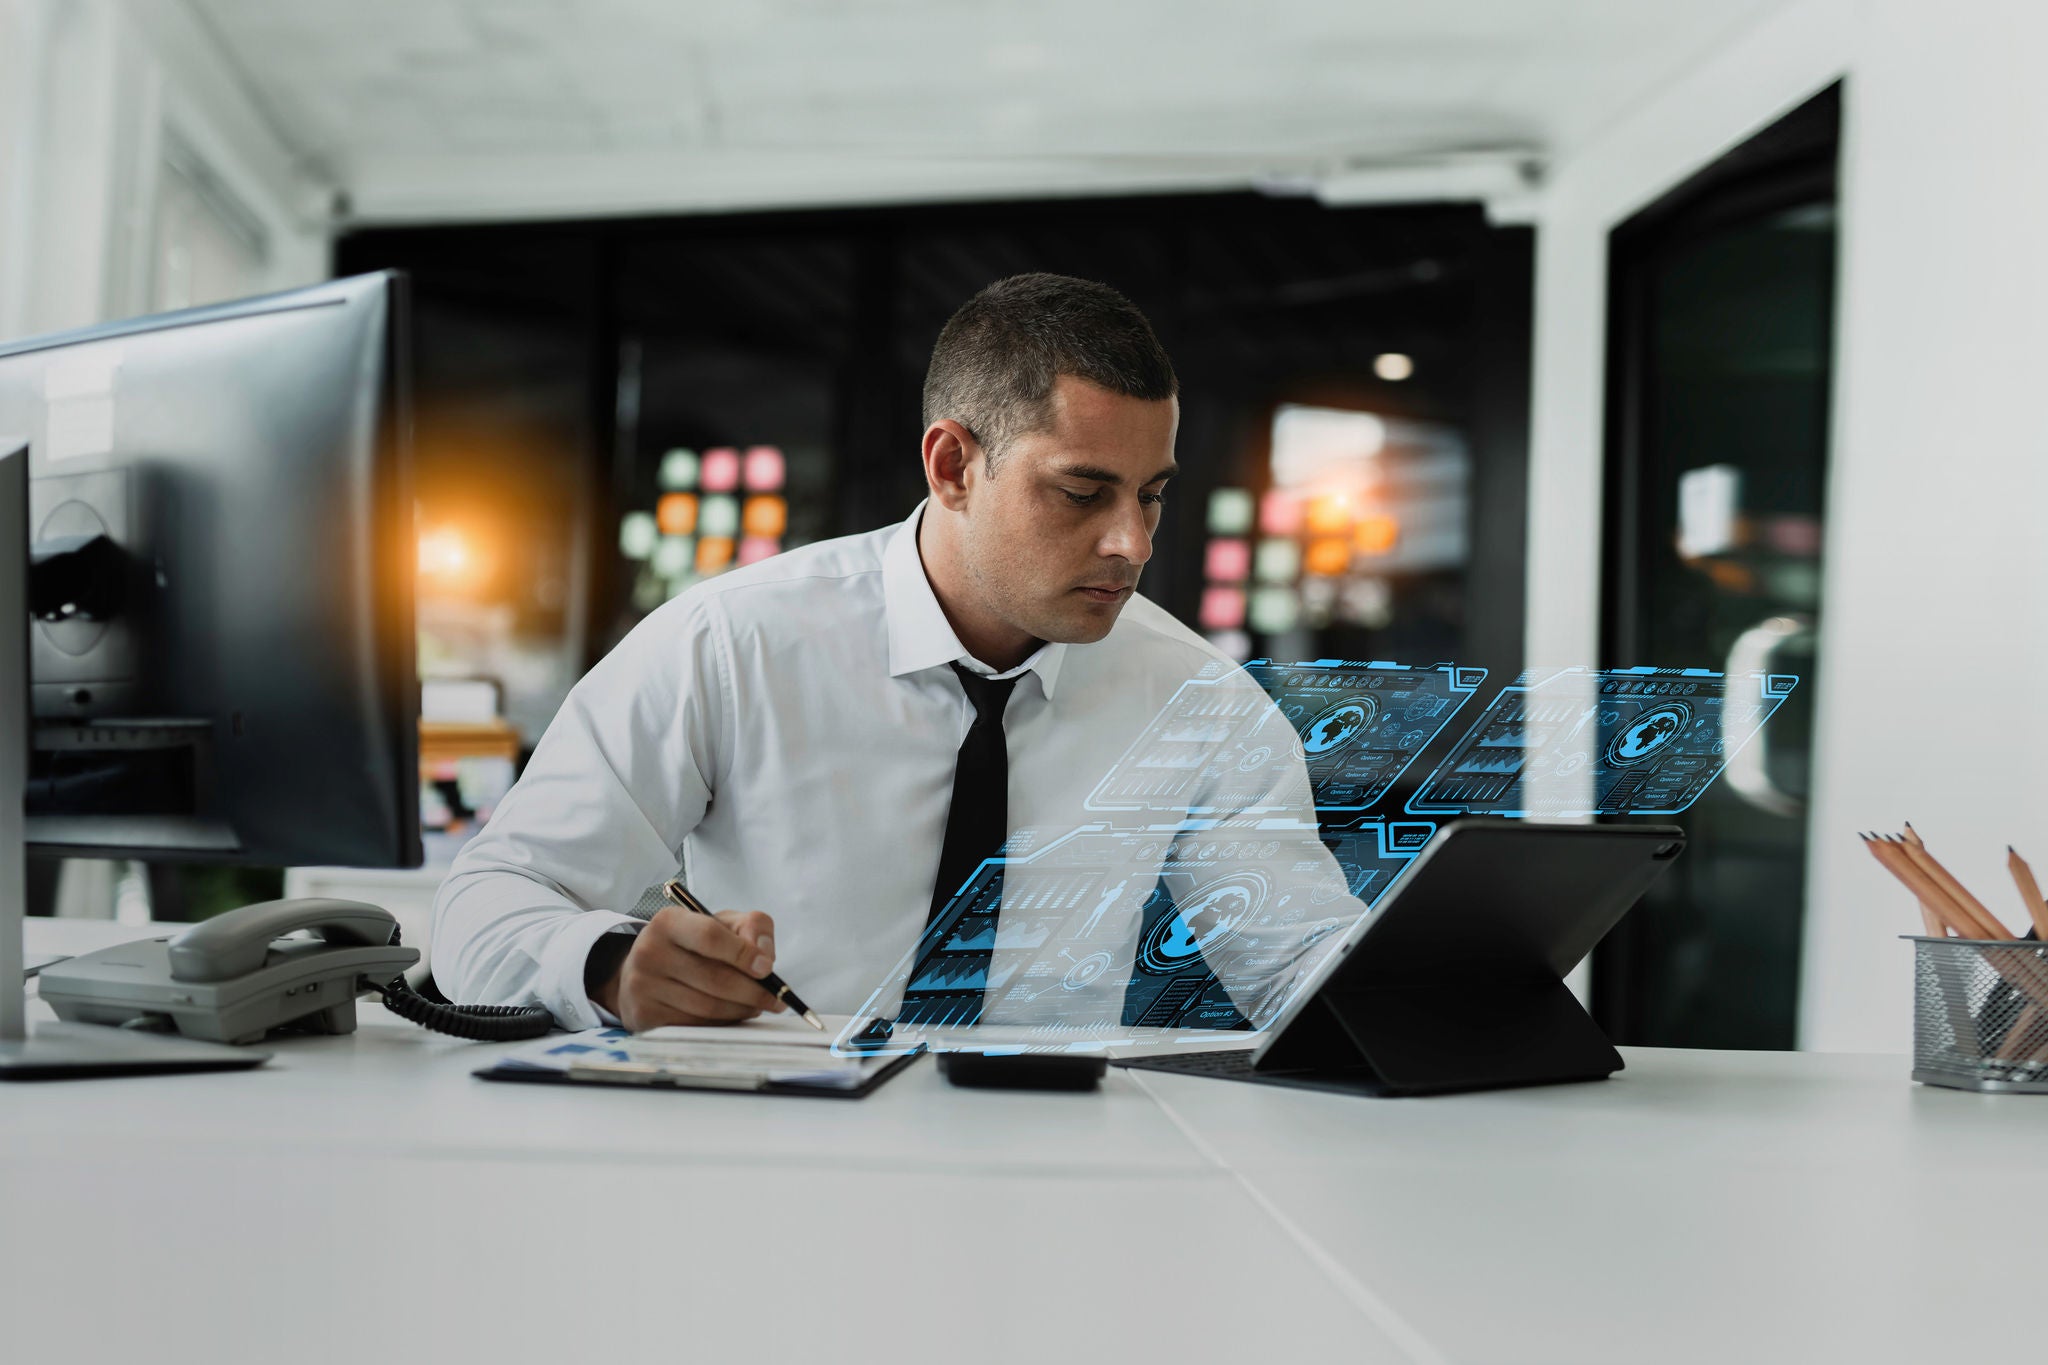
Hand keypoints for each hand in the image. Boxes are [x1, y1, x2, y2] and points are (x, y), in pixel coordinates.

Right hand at [594, 906, 783, 1029]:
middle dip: (753, 992)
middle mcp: (650, 952)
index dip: (744, 954)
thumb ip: (751, 927)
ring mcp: (643, 986)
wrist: (640, 969)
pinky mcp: (643, 1014)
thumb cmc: (689, 945)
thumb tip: (765, 956)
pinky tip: (732, 1016)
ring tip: (756, 1006)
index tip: (767, 968)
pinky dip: (722, 1023)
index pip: (711, 937)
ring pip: (708, 1007)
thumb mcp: (719, 923)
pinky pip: (694, 1025)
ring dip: (741, 1010)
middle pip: (714, 979)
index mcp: (668, 922)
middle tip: (775, 999)